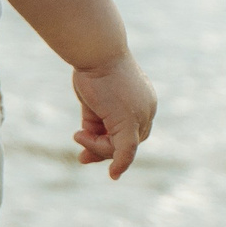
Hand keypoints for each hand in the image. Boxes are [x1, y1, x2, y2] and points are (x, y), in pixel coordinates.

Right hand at [71, 52, 156, 178]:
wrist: (96, 52)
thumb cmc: (93, 69)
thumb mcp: (94, 100)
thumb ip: (96, 122)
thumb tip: (85, 140)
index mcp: (142, 101)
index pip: (130, 130)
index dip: (109, 142)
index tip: (86, 147)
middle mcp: (146, 110)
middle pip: (128, 142)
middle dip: (103, 151)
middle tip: (82, 157)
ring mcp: (141, 117)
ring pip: (122, 148)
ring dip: (96, 147)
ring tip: (79, 134)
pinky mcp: (130, 123)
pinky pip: (127, 150)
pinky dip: (120, 163)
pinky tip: (114, 174)